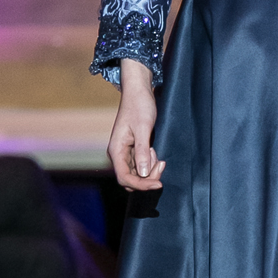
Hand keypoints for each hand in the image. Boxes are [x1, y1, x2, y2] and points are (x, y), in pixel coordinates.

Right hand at [108, 61, 165, 190]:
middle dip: (147, 178)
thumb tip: (143, 173)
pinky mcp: (133, 150)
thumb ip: (142, 151)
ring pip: (137, 174)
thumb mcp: (143, 128)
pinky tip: (154, 151)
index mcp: (116, 150)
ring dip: (150, 170)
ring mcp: (125, 153)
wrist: (138, 92)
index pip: (124, 178)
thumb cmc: (139, 106)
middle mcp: (118, 154)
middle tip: (161, 164)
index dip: (141, 185)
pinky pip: (141, 165)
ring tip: (156, 152)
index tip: (158, 183)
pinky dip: (150, 163)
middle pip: (131, 179)